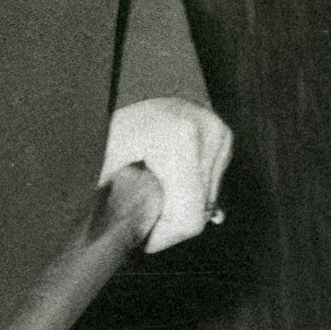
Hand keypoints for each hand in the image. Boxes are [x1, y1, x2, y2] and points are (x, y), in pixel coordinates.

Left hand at [103, 95, 230, 252]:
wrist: (124, 87)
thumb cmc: (109, 129)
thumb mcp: (107, 167)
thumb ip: (124, 204)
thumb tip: (131, 242)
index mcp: (179, 139)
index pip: (189, 218)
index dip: (163, 237)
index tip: (142, 239)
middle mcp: (208, 132)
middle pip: (199, 211)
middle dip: (167, 221)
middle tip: (139, 216)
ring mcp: (219, 133)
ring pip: (207, 201)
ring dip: (178, 206)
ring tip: (149, 192)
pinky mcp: (223, 136)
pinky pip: (210, 184)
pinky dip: (189, 193)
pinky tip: (167, 185)